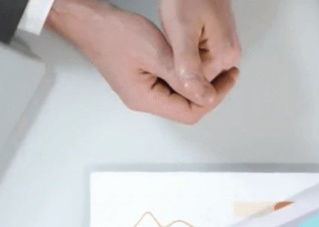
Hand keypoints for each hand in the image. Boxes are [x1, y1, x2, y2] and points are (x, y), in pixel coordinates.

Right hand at [47, 0, 238, 124]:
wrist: (90, 22)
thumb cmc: (114, 33)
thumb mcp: (156, 52)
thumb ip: (183, 76)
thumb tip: (207, 96)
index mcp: (145, 99)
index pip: (189, 112)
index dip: (213, 98)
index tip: (227, 79)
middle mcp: (143, 100)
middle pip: (186, 108)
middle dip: (209, 92)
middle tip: (226, 74)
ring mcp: (142, 92)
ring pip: (180, 98)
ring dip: (198, 85)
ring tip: (215, 68)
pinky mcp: (142, 81)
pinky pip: (171, 86)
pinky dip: (186, 77)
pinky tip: (194, 64)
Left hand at [159, 0, 241, 104]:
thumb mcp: (181, 29)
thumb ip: (189, 65)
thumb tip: (200, 96)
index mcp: (224, 56)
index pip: (198, 89)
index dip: (176, 81)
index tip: (162, 64)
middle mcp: (229, 56)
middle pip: (199, 82)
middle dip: (179, 73)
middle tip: (165, 50)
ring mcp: (224, 49)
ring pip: (197, 72)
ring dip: (180, 64)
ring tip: (170, 43)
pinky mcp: (217, 43)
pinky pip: (198, 60)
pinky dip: (184, 55)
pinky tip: (175, 41)